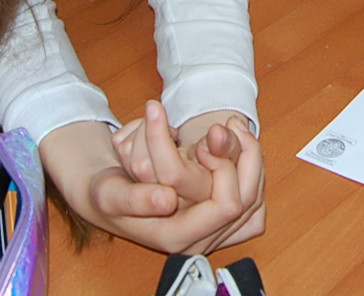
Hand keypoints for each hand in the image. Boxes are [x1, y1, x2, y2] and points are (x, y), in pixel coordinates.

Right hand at [40, 111, 265, 253]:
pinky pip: (252, 193)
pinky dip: (248, 165)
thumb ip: (135, 200)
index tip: (203, 137)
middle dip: (239, 154)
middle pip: (247, 198)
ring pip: (255, 193)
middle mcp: (200, 239)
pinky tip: (235, 141)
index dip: (222, 167)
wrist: (109, 196)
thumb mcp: (111, 194)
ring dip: (248, 154)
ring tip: (231, 124)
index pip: (226, 206)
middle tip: (223, 124)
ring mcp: (213, 231)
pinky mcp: (220, 218)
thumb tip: (166, 199)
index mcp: (177, 236)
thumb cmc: (108, 194)